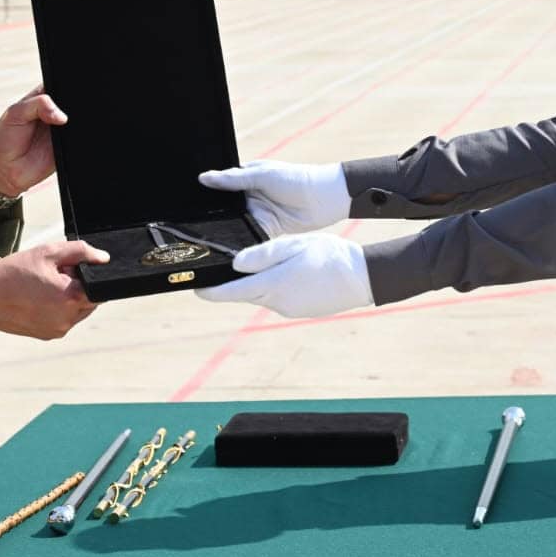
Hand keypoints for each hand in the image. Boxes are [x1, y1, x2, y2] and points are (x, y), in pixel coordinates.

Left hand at [0, 85, 67, 197]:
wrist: (3, 170)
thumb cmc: (3, 139)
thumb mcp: (14, 113)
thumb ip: (37, 104)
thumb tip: (61, 114)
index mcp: (41, 99)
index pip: (58, 86)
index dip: (62, 87)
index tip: (60, 95)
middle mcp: (54, 113)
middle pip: (71, 103)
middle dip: (68, 107)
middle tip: (55, 116)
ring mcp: (62, 131)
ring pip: (77, 121)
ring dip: (72, 124)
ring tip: (55, 130)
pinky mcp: (67, 148)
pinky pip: (78, 141)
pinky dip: (75, 140)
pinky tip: (61, 141)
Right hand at [0, 240, 107, 339]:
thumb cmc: (13, 272)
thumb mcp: (48, 253)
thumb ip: (80, 252)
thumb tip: (103, 258)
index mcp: (70, 297)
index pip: (99, 288)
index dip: (88, 275)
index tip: (72, 269)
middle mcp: (67, 318)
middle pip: (89, 301)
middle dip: (78, 287)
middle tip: (53, 275)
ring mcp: (57, 330)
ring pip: (77, 312)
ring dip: (68, 299)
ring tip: (43, 287)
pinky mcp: (47, 336)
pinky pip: (62, 320)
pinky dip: (57, 309)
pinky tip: (38, 299)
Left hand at [196, 234, 371, 317]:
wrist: (360, 277)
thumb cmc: (328, 256)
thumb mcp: (294, 246)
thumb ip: (263, 255)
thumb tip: (235, 263)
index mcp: (271, 284)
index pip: (230, 292)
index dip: (210, 291)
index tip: (195, 288)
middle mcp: (276, 301)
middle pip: (244, 293)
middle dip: (233, 284)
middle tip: (223, 269)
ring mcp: (288, 309)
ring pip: (262, 294)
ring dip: (258, 283)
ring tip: (265, 262)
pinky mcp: (298, 310)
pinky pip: (278, 298)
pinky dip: (275, 287)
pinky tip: (289, 272)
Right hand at [197, 160, 350, 235]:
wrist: (326, 198)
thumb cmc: (295, 178)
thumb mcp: (262, 175)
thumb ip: (233, 179)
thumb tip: (203, 178)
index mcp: (246, 178)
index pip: (220, 187)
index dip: (206, 195)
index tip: (185, 204)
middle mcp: (249, 197)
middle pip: (226, 208)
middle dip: (213, 216)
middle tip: (189, 226)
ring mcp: (258, 213)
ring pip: (236, 223)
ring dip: (227, 229)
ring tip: (204, 240)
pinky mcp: (267, 229)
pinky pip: (250, 236)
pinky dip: (242, 241)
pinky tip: (226, 248)